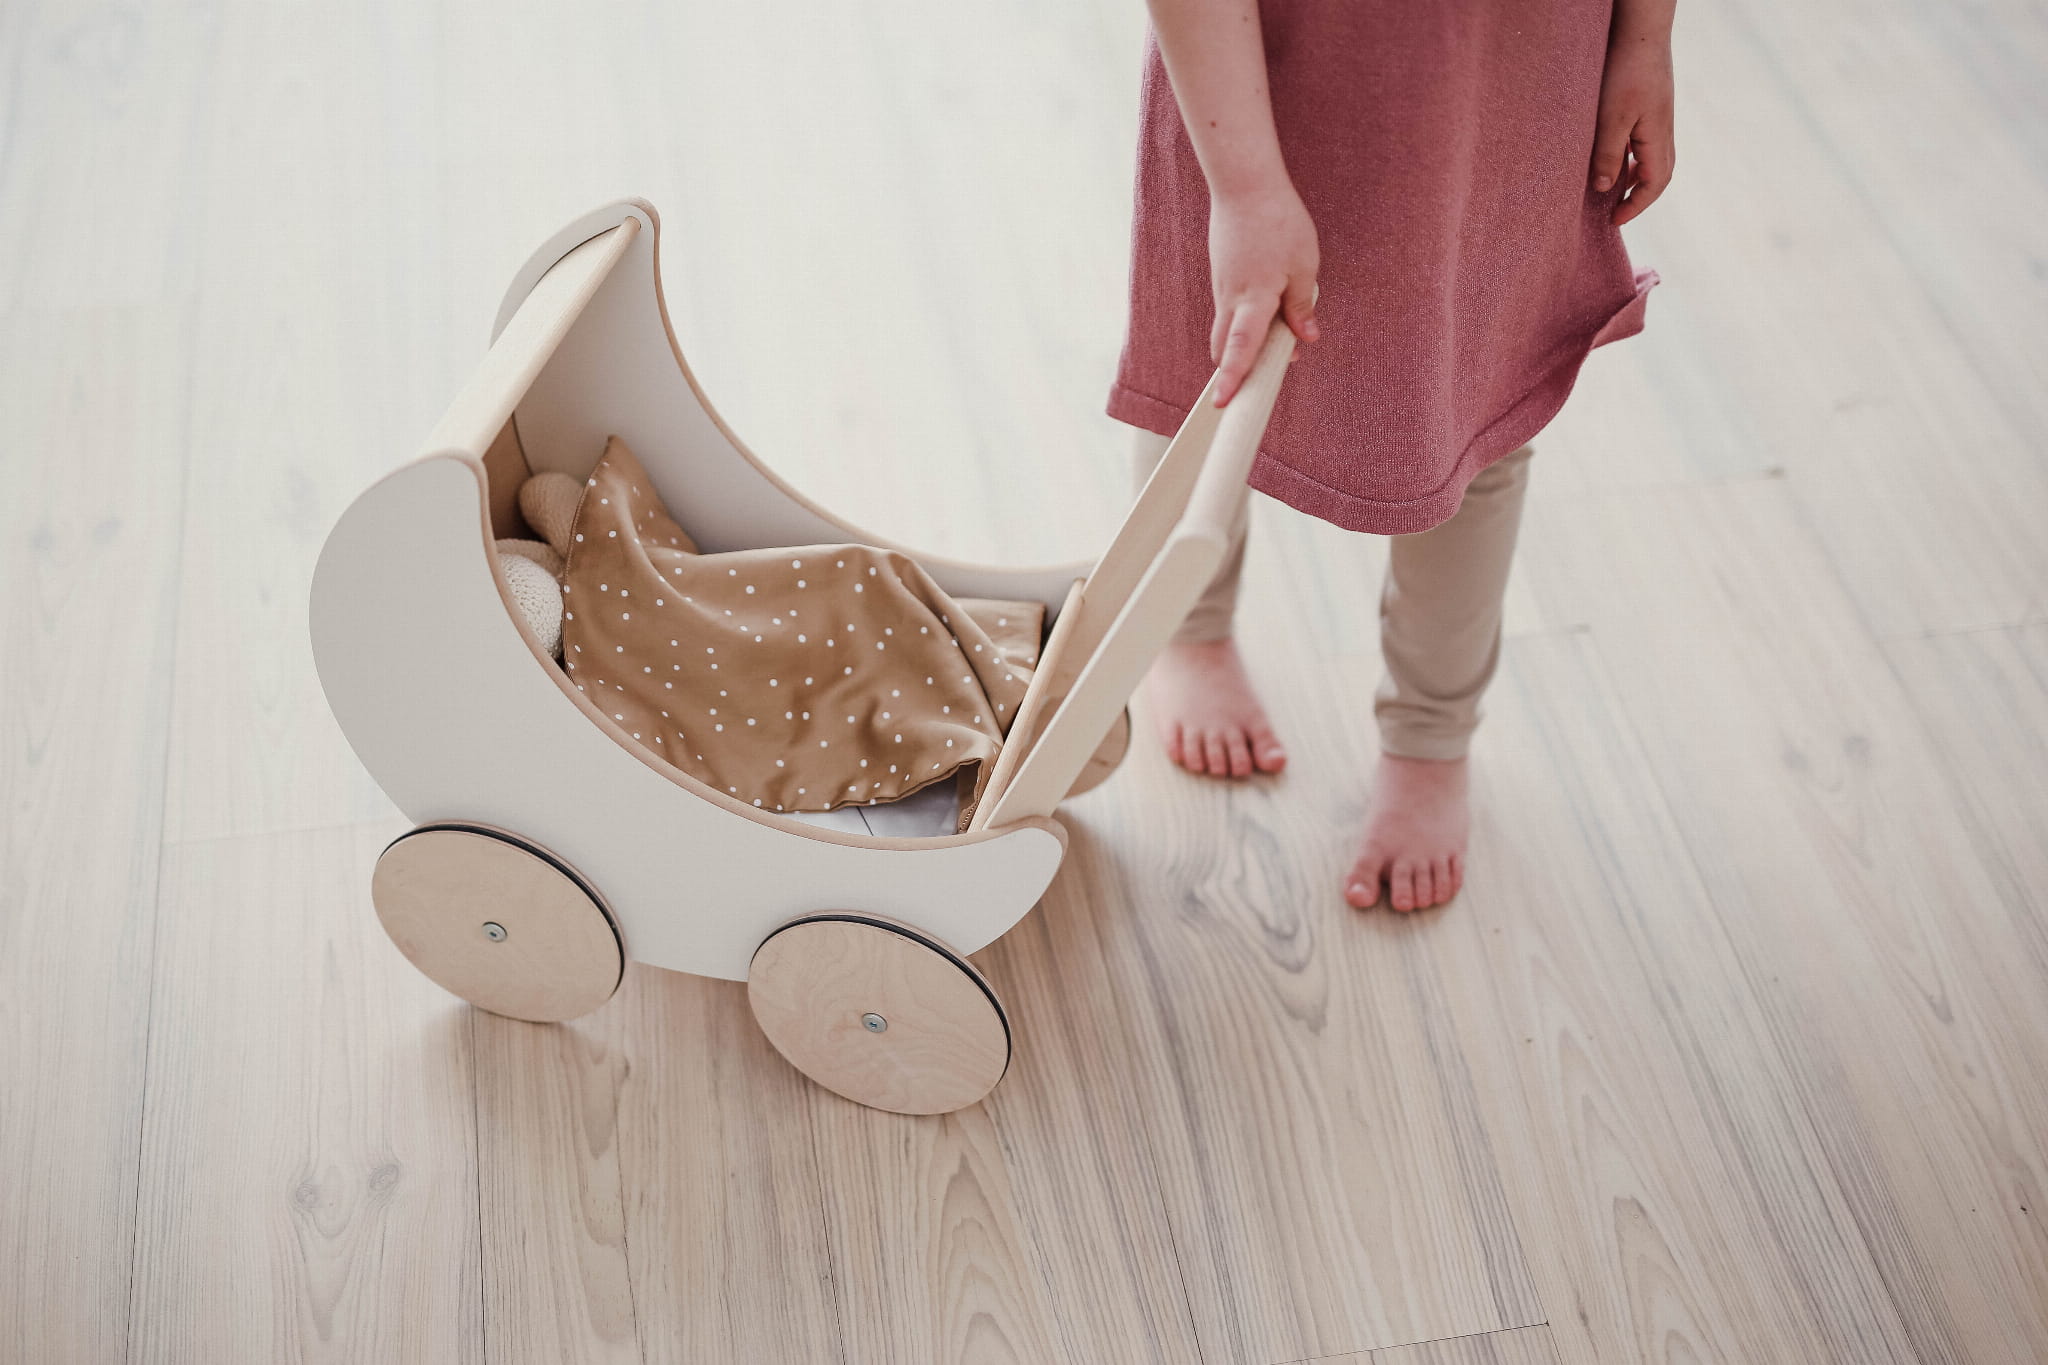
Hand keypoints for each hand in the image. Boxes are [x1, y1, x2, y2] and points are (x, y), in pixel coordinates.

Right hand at [1207, 182, 1319, 404]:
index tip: (1223, 402)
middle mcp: (1230, 298)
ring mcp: (1222, 287)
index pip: (1241, 348)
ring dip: (1246, 342)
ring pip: (1228, 328)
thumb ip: (1302, 306)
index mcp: (1255, 298)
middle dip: (1236, 369)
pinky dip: (1246, 319)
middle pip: (1225, 348)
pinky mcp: (1222, 276)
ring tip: (1282, 331)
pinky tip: (1270, 303)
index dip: (1233, 377)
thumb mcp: (1304, 265)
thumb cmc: (1279, 221)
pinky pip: (1230, 308)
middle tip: (1259, 379)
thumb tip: (1306, 338)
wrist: (1244, 185)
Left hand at [1589, 22, 1675, 225]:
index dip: (1635, 206)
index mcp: (1658, 138)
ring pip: (1650, 159)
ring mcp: (1658, 119)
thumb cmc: (1627, 71)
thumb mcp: (1611, 118)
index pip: (1654, 184)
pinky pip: (1642, 143)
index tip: (1614, 221)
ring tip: (1609, 191)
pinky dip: (1628, 158)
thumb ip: (1607, 155)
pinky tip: (1610, 158)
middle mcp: (1663, 131)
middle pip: (1657, 176)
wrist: (1641, 30)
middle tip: (1613, 213)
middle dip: (1637, 197)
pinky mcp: (1649, 107)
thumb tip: (1603, 190)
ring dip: (1632, 178)